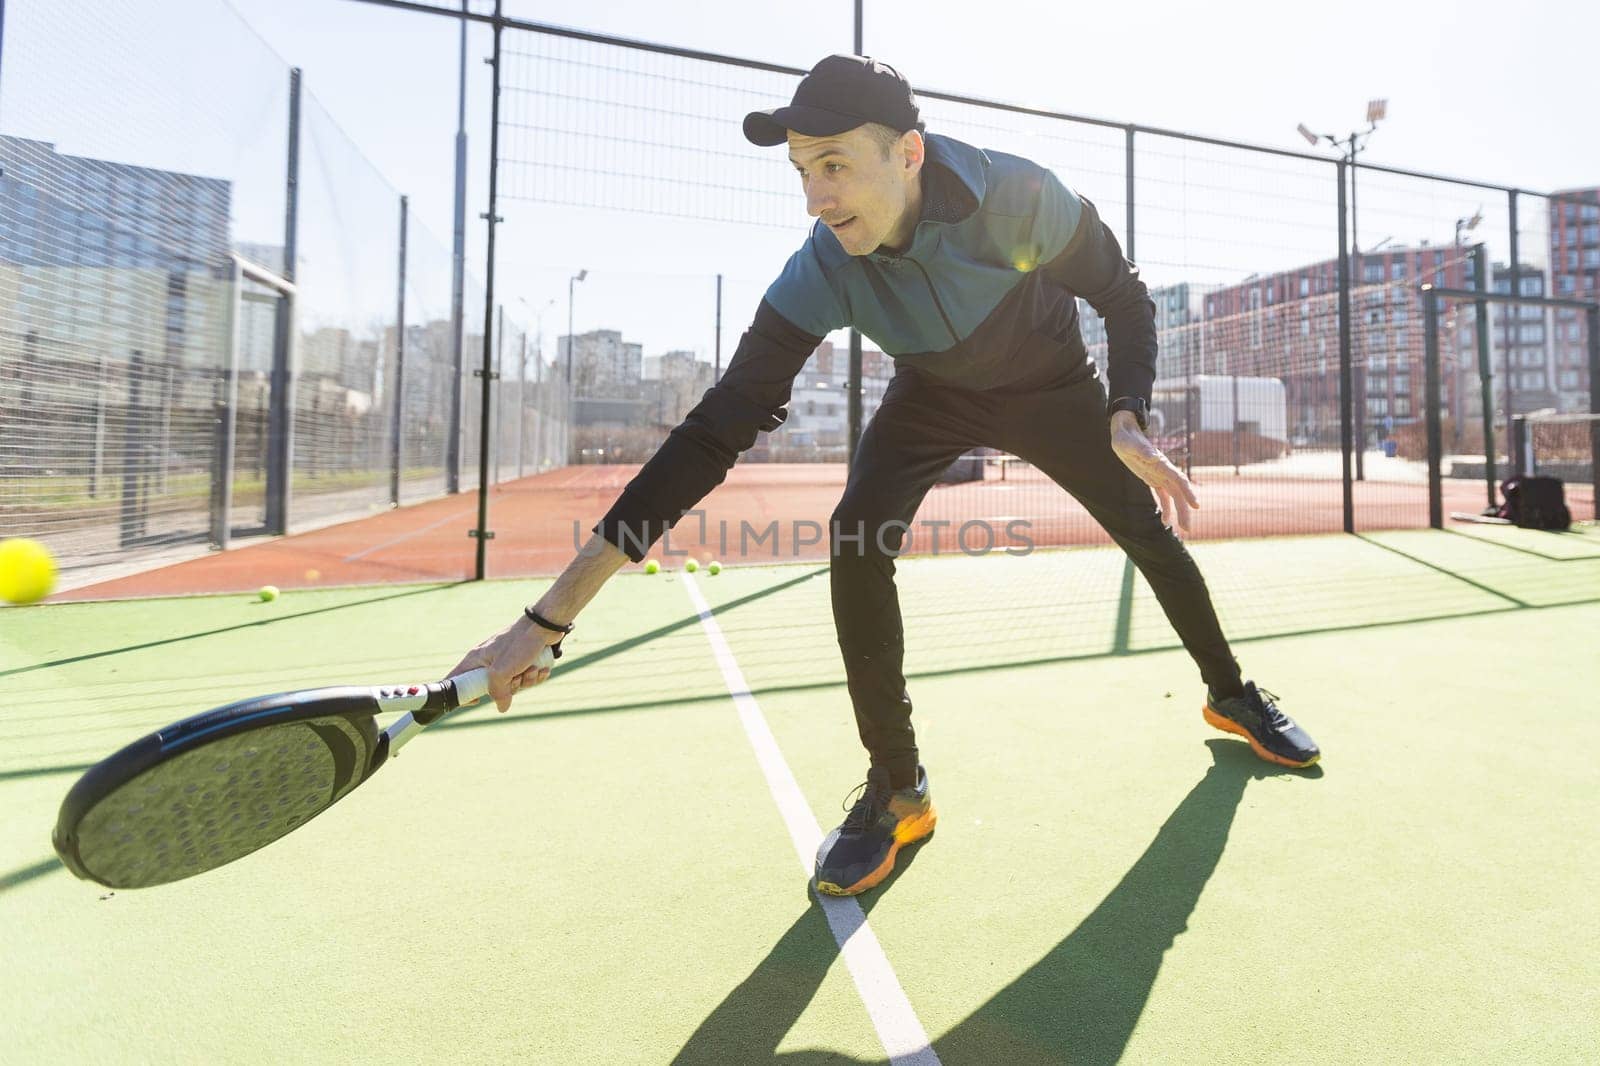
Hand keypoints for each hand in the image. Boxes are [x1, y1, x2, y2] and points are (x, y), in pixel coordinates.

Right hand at [448, 614, 562, 712]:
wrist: (544, 626)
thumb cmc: (520, 643)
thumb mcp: (503, 670)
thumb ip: (497, 692)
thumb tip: (502, 707)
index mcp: (477, 659)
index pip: (457, 679)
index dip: (461, 693)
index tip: (477, 700)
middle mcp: (489, 660)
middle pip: (492, 688)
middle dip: (509, 687)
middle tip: (516, 678)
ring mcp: (506, 661)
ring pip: (513, 684)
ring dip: (526, 680)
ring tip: (532, 667)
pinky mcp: (523, 661)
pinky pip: (526, 678)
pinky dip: (535, 676)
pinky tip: (541, 667)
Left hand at [1108, 410, 1199, 532]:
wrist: (1125, 433)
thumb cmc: (1126, 438)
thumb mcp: (1130, 444)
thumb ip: (1142, 450)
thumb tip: (1154, 456)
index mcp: (1161, 464)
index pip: (1178, 479)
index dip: (1188, 492)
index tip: (1196, 506)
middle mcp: (1164, 470)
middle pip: (1179, 492)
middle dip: (1184, 510)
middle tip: (1188, 529)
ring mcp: (1160, 475)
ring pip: (1174, 496)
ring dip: (1179, 512)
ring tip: (1183, 529)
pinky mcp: (1153, 479)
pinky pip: (1163, 496)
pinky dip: (1166, 508)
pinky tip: (1165, 522)